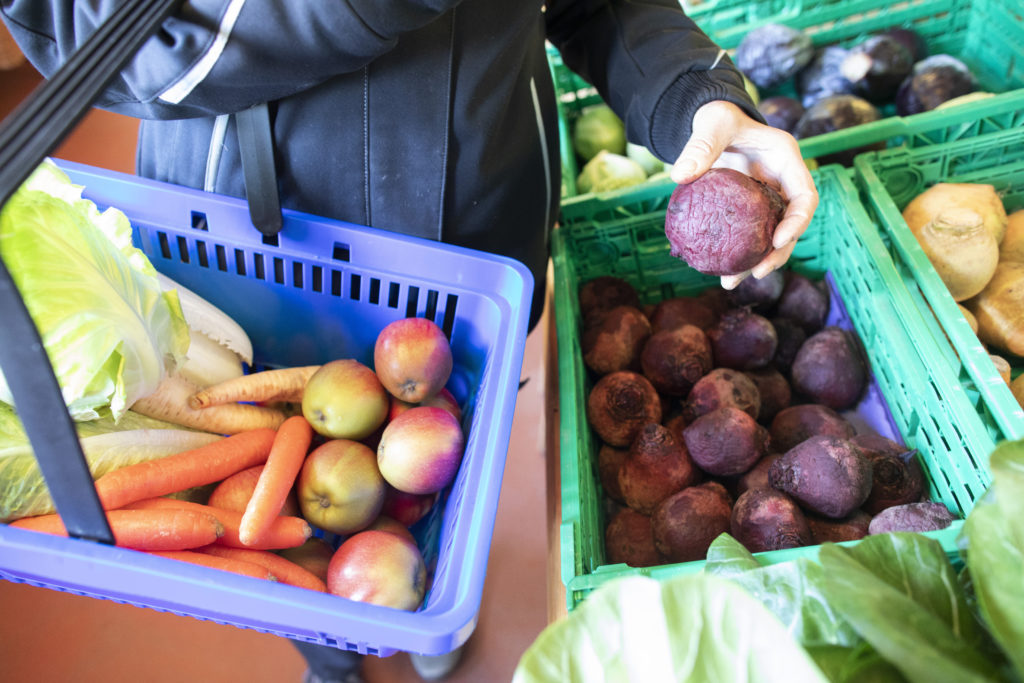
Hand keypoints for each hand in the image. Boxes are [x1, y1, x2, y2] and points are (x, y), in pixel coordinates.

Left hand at [670, 100, 818, 289]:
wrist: (710, 125)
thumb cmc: (717, 118)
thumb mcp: (712, 124)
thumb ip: (701, 146)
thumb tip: (680, 175)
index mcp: (786, 160)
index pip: (805, 196)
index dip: (798, 221)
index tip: (778, 240)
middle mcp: (782, 183)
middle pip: (790, 225)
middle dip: (779, 253)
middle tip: (758, 272)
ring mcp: (766, 199)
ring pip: (768, 237)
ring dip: (754, 262)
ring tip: (730, 283)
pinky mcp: (749, 211)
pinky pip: (746, 236)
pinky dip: (735, 255)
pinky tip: (718, 274)